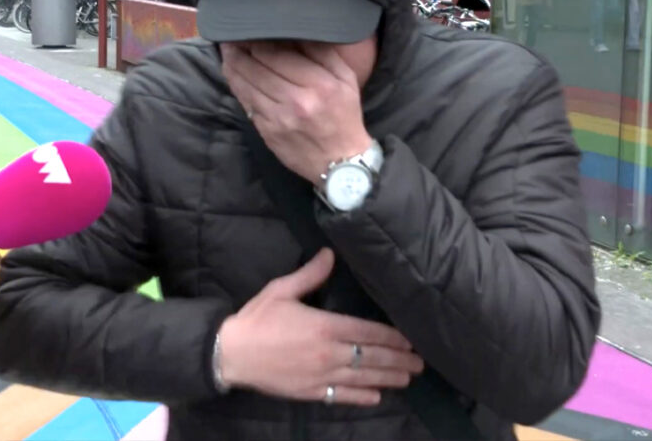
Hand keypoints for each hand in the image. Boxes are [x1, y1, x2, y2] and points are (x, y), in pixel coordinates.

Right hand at [217, 249, 422, 405]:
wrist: (231, 355)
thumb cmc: (257, 320)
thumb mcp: (281, 290)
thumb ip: (309, 274)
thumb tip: (329, 254)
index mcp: (325, 326)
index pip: (368, 332)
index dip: (392, 337)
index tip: (410, 339)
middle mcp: (329, 354)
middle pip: (373, 357)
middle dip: (399, 360)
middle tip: (420, 362)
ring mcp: (322, 376)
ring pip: (364, 378)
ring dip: (388, 378)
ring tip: (407, 378)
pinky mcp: (312, 393)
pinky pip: (343, 396)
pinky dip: (362, 396)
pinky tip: (376, 396)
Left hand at [221, 42, 372, 184]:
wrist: (342, 162)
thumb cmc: (344, 115)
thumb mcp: (345, 79)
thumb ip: (322, 52)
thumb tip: (296, 30)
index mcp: (319, 84)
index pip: (276, 53)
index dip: (257, 39)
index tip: (249, 29)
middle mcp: (296, 101)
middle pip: (255, 66)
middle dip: (239, 49)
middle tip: (231, 36)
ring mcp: (278, 118)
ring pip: (244, 84)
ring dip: (232, 65)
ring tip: (227, 51)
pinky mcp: (267, 131)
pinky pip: (245, 103)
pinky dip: (237, 86)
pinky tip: (233, 74)